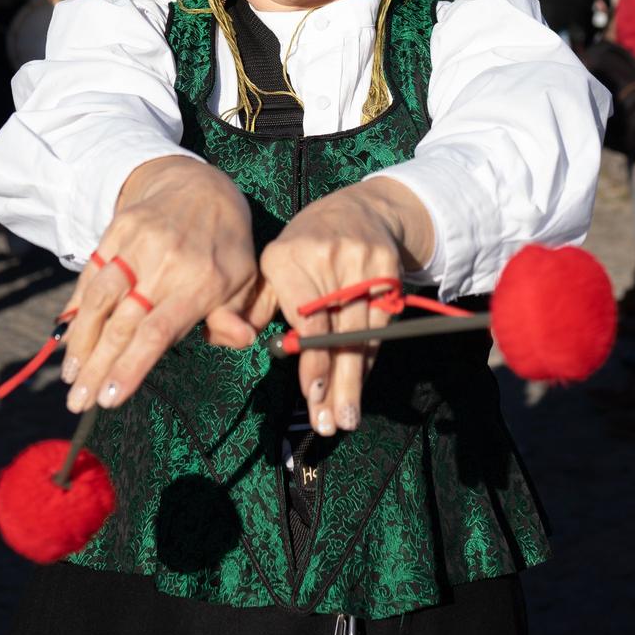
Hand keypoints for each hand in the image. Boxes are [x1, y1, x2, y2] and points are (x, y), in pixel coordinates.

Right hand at [59, 156, 259, 414]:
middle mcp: (165, 263)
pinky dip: (75, 307)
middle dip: (97, 366)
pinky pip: (91, 274)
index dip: (131, 366)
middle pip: (123, 322)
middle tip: (77, 403)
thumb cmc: (224, 244)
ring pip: (99, 298)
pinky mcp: (117, 230)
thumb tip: (240, 340)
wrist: (200, 186)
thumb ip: (235, 314)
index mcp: (200, 281)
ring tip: (69, 376)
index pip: (158, 331)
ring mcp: (137, 244)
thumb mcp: (243, 279)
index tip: (109, 398)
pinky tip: (67, 338)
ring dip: (80, 341)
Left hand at [261, 178, 429, 434]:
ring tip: (347, 418)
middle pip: (336, 333)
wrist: (359, 209)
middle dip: (336, 384)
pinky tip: (359, 385)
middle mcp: (326, 258)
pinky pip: (380, 326)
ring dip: (355, 381)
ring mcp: (362, 263)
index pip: (306, 319)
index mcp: (286, 258)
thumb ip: (258, 304)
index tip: (312, 396)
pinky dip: (369, 359)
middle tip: (331, 425)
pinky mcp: (389, 270)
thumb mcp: (274, 267)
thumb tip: (244, 339)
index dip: (312, 361)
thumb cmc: (305, 247)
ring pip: (362, 335)